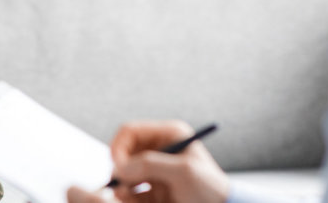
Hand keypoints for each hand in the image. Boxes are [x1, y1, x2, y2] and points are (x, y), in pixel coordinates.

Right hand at [72, 120, 229, 202]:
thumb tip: (120, 168)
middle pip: (122, 153)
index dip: (118, 148)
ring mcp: (154, 170)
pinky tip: (136, 202)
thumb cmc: (210, 189)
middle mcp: (158, 149)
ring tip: (129, 198)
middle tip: (122, 188)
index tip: (118, 169)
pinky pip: (128, 191)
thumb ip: (150, 164)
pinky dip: (127, 197)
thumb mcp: (183, 172)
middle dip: (119, 171)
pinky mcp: (151, 189)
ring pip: (123, 174)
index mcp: (168, 134)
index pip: (130, 132)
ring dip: (122, 187)